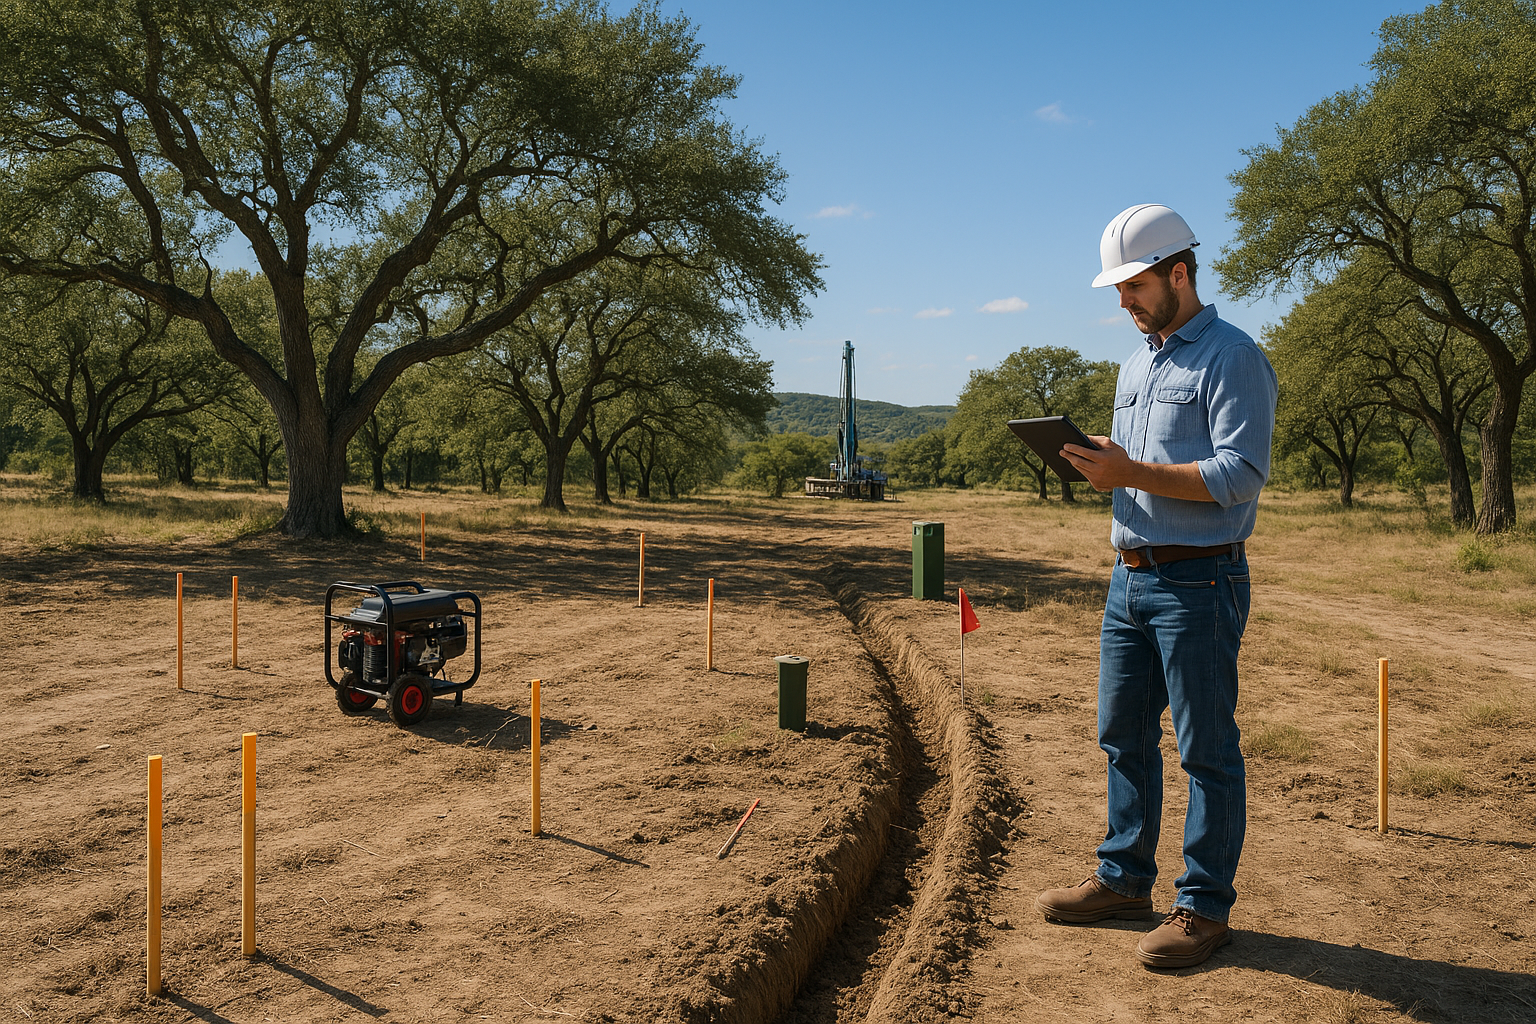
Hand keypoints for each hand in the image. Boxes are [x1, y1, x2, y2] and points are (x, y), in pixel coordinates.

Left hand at [1061, 436, 1215, 500]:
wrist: (1130, 475)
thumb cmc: (1119, 456)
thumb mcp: (1110, 445)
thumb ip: (1095, 440)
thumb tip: (1081, 437)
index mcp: (1103, 459)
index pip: (1084, 453)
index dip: (1073, 448)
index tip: (1065, 445)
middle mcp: (1099, 471)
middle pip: (1079, 462)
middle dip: (1069, 456)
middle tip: (1061, 451)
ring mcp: (1097, 480)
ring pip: (1080, 470)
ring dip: (1073, 462)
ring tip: (1067, 456)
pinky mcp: (1096, 486)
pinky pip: (1085, 476)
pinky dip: (1081, 469)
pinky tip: (1076, 464)